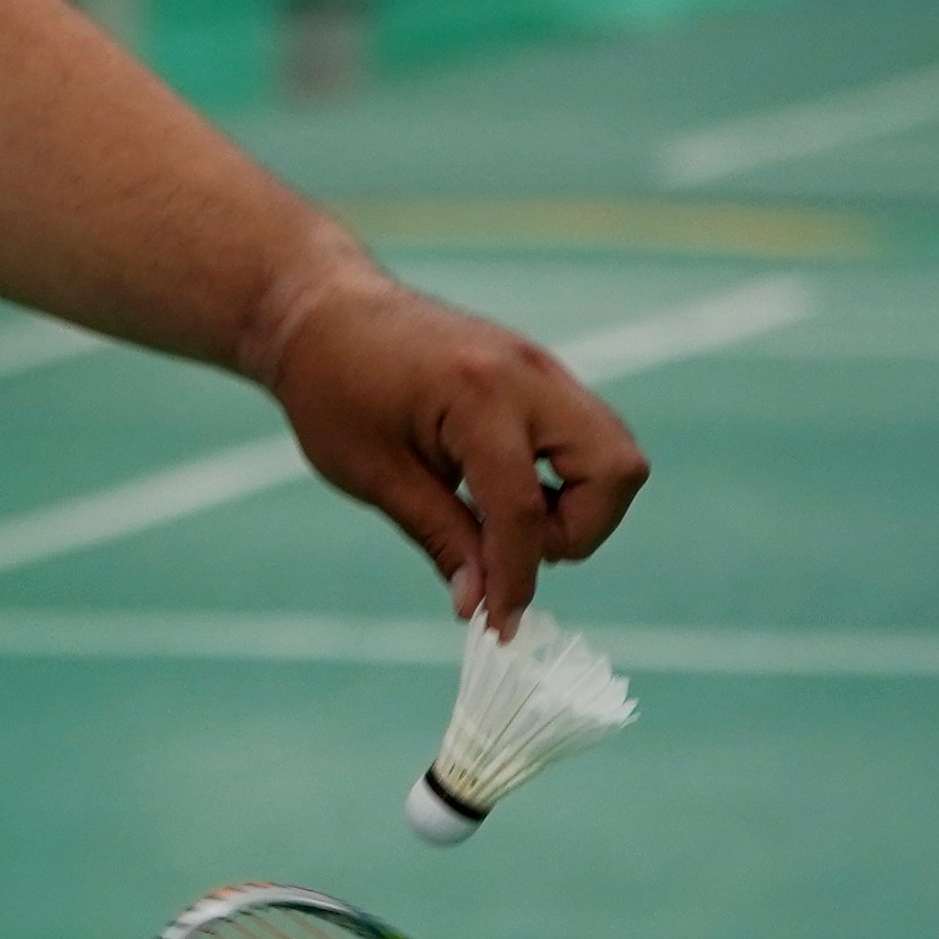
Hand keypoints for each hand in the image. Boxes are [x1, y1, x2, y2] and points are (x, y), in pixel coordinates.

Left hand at [243, 260, 651, 631]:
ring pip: (614, 452)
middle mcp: (528, 374)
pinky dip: (566, 477)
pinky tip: (501, 489)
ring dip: (579, 503)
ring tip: (501, 517)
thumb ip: (440, 537)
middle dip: (578, 528)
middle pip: (615, 470)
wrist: (324, 311)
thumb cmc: (332, 387)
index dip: (516, 579)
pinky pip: (587, 436)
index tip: (499, 627)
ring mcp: (542, 367)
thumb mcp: (375, 475)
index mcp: (478, 395)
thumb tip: (481, 605)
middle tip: (508, 544)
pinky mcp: (541, 374)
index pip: (524, 510)